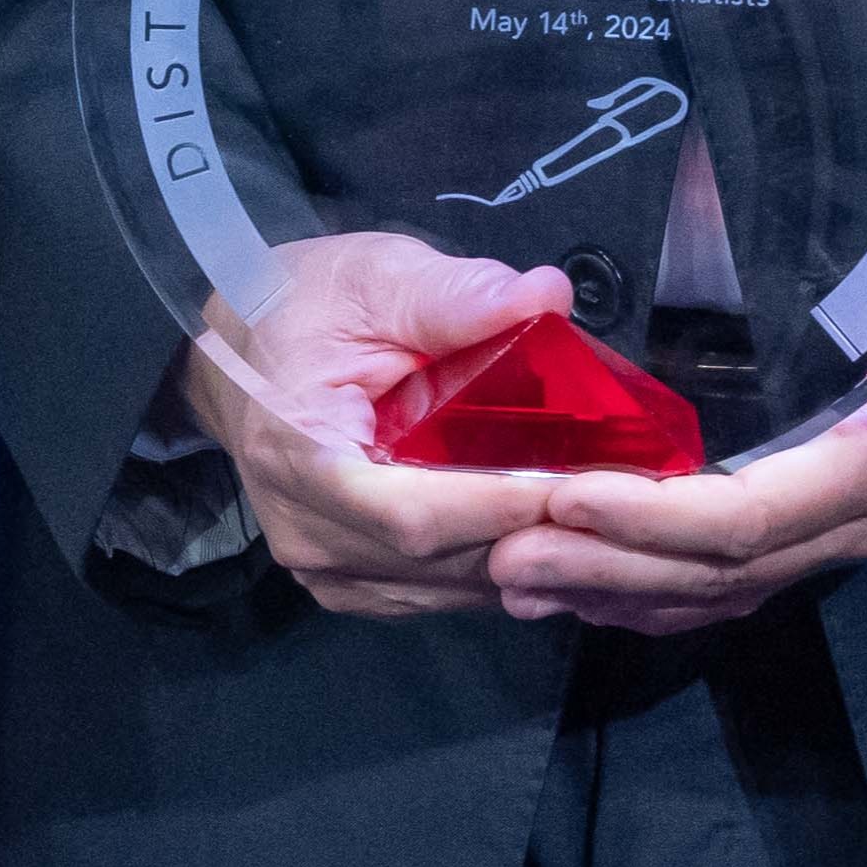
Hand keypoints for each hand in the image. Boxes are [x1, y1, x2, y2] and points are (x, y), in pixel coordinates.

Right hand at [189, 234, 614, 621]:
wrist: (240, 350)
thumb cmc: (305, 305)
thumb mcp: (374, 275)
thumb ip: (453, 293)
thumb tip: (546, 295)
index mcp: (300, 455)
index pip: (414, 513)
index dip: (503, 506)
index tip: (592, 483)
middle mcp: (307, 533)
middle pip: (442, 559)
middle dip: (537, 533)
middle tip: (627, 498)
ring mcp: (325, 571)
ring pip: (450, 587)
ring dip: (530, 559)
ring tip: (606, 518)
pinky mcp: (349, 584)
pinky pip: (440, 592)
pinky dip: (501, 568)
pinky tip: (555, 536)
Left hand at [503, 202, 866, 640]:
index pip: (757, 513)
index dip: (657, 516)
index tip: (566, 499)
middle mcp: (865, 513)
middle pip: (719, 567)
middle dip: (605, 567)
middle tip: (497, 554)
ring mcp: (849, 526)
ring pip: (719, 585)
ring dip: (614, 589)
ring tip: (511, 579)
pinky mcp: (833, 515)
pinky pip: (737, 577)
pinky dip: (657, 590)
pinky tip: (588, 584)